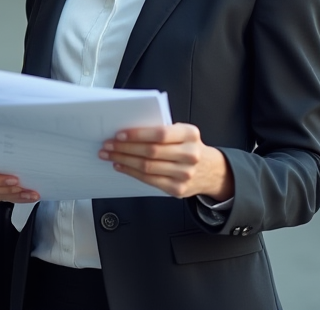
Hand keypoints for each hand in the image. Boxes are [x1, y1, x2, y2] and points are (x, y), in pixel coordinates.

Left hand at [100, 123, 232, 200]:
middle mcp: (190, 154)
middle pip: (151, 152)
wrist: (210, 171)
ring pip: (147, 167)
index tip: (119, 134)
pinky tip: (121, 166)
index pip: (160, 134)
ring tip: (110, 155)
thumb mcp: (183, 133)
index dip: (138, 134)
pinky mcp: (177, 189)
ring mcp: (184, 174)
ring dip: (124, 160)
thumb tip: (129, 131)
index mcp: (190, 134)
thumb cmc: (190, 147)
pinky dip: (131, 173)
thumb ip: (163, 130)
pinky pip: (149, 180)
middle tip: (108, 145)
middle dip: (125, 148)